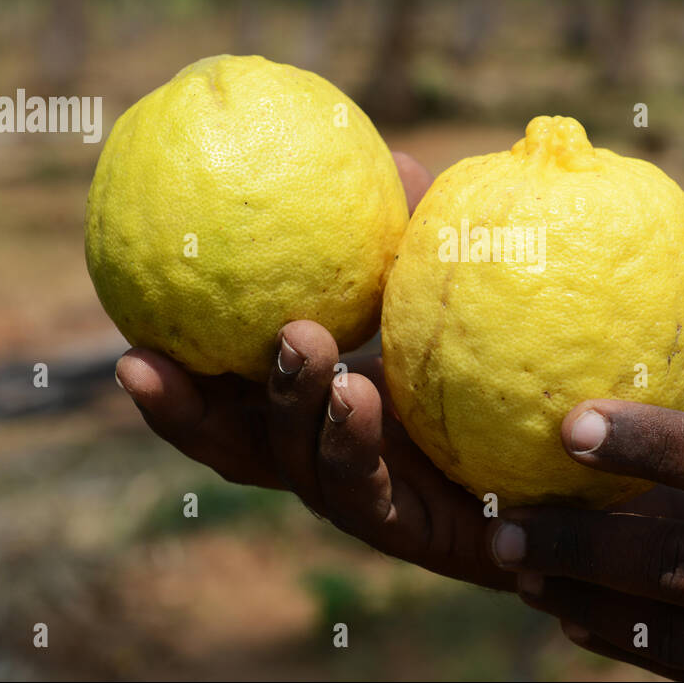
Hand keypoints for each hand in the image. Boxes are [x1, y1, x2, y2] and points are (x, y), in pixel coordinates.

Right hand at [114, 151, 517, 589]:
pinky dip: (350, 438)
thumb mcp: (446, 300)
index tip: (127, 344)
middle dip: (187, 406)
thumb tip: (397, 158)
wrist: (556, 470)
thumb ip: (416, 243)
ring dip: (284, 400)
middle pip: (228, 444)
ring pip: (293, 460)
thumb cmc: (488, 375)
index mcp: (307, 411)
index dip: (172, 383)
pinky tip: (358, 392)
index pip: (222, 401)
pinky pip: (366, 485)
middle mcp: (318, 454)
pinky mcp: (403, 524)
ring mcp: (357, 493)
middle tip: (150, 355)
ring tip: (297, 342)